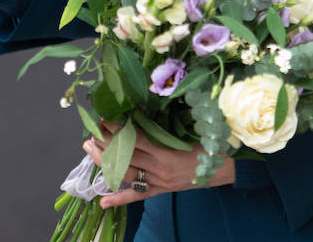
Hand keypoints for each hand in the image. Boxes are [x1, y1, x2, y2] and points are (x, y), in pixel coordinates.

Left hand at [83, 122, 234, 207]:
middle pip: (126, 156)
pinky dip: (119, 199)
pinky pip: (137, 195)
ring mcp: (157, 181)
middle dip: (106, 143)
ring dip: (105, 162)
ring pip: (125, 174)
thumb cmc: (208, 143)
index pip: (135, 139)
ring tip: (90, 149)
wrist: (223, 167)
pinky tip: (102, 202)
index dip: (117, 129)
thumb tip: (143, 110)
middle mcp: (158, 168)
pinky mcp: (159, 190)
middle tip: (91, 131)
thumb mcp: (188, 130)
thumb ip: (165, 125)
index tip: (104, 118)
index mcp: (166, 151)